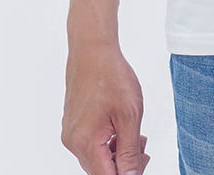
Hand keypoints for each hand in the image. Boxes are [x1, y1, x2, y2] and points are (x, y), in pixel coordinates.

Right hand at [61, 41, 150, 174]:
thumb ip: (130, 151)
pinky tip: (120, 129)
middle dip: (123, 165)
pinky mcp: (71, 124)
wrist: (92, 50)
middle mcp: (73, 142)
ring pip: (95, 158)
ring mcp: (70, 133)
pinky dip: (106, 143)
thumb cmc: (111, 76)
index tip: (143, 161)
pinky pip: (89, 144)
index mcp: (86, 142)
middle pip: (100, 170)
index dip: (127, 174)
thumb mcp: (130, 115)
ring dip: (116, 154)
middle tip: (143, 148)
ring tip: (136, 136)